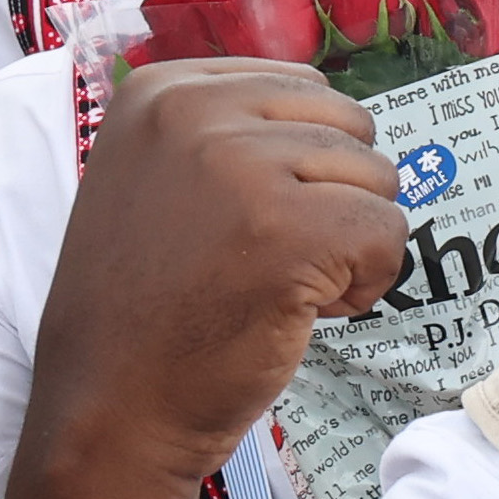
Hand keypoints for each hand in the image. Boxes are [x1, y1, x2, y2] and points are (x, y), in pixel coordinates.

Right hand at [25, 60, 400, 490]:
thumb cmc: (145, 308)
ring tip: (280, 286)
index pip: (302, 89)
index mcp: (162, 90)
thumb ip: (230, 133)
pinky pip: (388, 233)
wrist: (109, 409)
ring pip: (376, 179)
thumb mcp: (156, 180)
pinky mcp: (289, 231)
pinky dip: (368, 283)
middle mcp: (195, 112)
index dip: (301, 164)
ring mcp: (241, 168)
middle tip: (271, 260)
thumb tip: (338, 115)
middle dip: (334, 198)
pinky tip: (308, 311)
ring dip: (349, 244)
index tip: (245, 220)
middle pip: (347, 127)